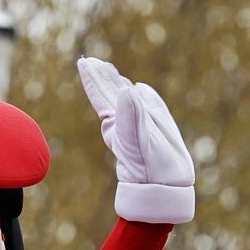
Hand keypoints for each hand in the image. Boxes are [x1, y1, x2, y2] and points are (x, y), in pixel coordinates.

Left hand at [77, 58, 194, 223]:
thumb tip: (128, 89)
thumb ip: (132, 115)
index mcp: (117, 122)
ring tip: (111, 71)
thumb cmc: (150, 168)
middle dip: (102, 78)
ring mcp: (140, 125)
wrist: (166, 188)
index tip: (84, 63)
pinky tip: (139, 89)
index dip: (93, 79)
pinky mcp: (155, 129)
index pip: (101, 96)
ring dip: (117, 84)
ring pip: (125, 100)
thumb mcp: (139, 141)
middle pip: (109, 95)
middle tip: (91, 61)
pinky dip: (141, 96)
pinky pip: (146, 106)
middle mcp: (126, 122)